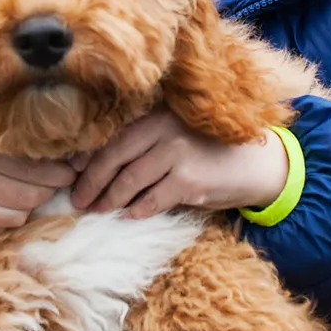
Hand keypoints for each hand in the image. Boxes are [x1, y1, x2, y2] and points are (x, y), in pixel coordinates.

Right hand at [0, 134, 78, 238]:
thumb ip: (13, 144)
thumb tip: (64, 156)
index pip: (28, 169)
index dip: (57, 173)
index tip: (71, 170)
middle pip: (27, 196)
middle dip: (50, 190)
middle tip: (60, 181)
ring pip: (16, 217)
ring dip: (29, 206)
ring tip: (30, 191)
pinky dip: (8, 218)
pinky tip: (4, 204)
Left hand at [70, 110, 288, 219]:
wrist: (257, 164)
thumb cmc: (210, 150)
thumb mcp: (177, 135)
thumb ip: (146, 142)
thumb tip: (96, 162)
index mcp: (157, 115)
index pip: (113, 136)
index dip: (89, 157)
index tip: (72, 173)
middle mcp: (164, 129)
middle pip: (114, 157)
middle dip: (91, 181)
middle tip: (77, 199)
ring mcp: (177, 154)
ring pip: (129, 181)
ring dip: (109, 200)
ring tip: (96, 210)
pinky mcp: (189, 181)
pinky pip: (152, 200)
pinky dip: (137, 210)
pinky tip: (128, 216)